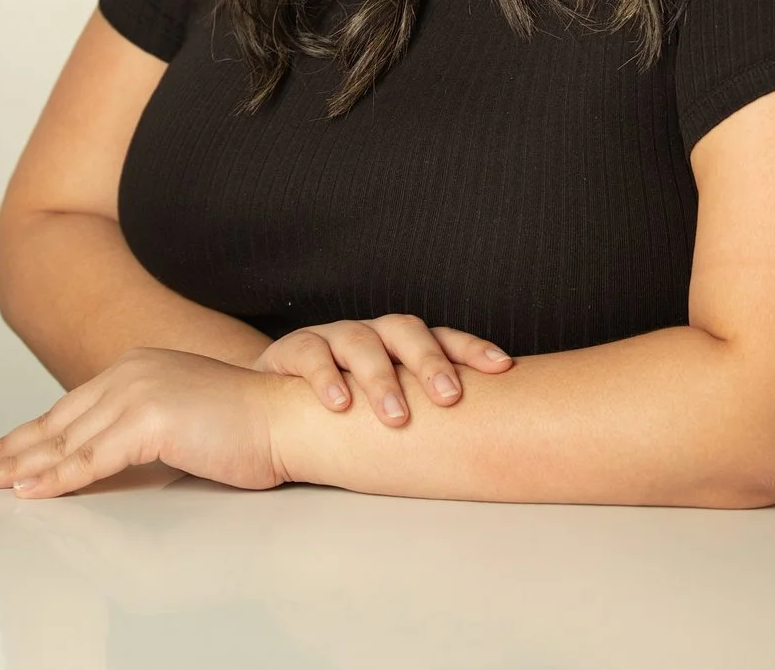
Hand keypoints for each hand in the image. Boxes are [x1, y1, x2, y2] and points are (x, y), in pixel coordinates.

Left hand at [0, 347, 285, 498]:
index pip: (70, 410)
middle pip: (57, 423)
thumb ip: (138, 433)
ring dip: (18, 465)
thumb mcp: (179, 422)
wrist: (288, 418)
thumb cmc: (247, 427)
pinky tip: (27, 489)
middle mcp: (131, 371)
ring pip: (65, 442)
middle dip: (9, 449)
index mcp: (137, 367)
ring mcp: (139, 391)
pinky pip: (91, 459)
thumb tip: (100, 463)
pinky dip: (55, 478)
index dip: (29, 435)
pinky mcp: (150, 419)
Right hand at [250, 313, 513, 425]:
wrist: (273, 407)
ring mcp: (332, 337)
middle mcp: (371, 333)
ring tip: (396, 416)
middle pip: (404, 331)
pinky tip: (340, 404)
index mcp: (400, 344)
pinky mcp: (293, 349)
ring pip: (361, 340)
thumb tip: (489, 442)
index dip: (472, 349)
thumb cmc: (346, 410)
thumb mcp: (386, 406)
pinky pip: (311, 354)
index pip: (442, 337)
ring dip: (381, 377)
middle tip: (449, 397)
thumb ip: (423, 411)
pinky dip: (325, 377)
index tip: (502, 367)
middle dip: (429, 361)